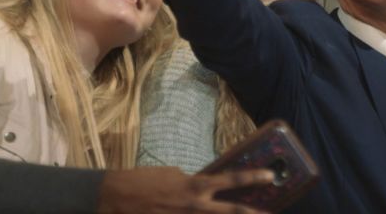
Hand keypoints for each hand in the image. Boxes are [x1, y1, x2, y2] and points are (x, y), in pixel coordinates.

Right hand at [97, 166, 273, 213]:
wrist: (115, 197)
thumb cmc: (144, 181)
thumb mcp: (173, 174)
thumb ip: (192, 183)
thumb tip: (204, 189)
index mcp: (196, 186)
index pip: (232, 180)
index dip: (253, 178)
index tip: (270, 176)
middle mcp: (196, 207)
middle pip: (234, 212)